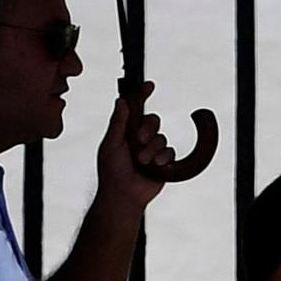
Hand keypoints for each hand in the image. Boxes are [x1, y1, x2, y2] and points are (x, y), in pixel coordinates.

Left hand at [96, 81, 219, 214]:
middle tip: (139, 140)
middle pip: (153, 120)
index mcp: (125, 131)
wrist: (124, 195)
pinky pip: (169, 151)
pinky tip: (155, 166)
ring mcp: (152, 149)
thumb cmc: (112, 171)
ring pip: (161, 137)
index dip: (142, 95)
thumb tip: (121, 100)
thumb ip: (117, 122)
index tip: (149, 85)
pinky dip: (162, 157)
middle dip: (147, 128)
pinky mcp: (163, 161)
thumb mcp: (111, 144)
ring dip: (152, 148)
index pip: (136, 108)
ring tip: (142, 161)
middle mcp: (140, 138)